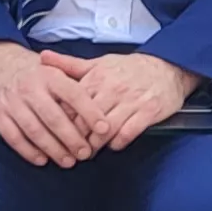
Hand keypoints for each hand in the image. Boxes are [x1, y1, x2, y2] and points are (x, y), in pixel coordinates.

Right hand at [0, 40, 94, 166]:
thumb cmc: (32, 71)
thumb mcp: (53, 68)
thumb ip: (74, 83)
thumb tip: (101, 104)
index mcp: (49, 75)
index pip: (74, 94)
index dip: (90, 112)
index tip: (104, 129)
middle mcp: (31, 88)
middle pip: (54, 117)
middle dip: (72, 139)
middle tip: (86, 154)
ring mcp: (12, 102)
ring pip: (35, 130)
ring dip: (53, 149)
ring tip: (68, 161)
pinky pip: (13, 137)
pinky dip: (28, 151)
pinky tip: (42, 160)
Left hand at [49, 48, 199, 149]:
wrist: (168, 67)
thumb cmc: (130, 68)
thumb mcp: (99, 63)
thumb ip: (70, 65)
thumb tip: (42, 57)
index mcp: (97, 77)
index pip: (71, 104)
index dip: (61, 121)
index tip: (55, 133)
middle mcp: (113, 88)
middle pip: (85, 120)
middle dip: (76, 138)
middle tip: (70, 150)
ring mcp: (131, 100)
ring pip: (105, 129)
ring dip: (95, 144)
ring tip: (88, 153)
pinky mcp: (148, 111)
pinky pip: (128, 133)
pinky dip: (117, 142)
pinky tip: (113, 145)